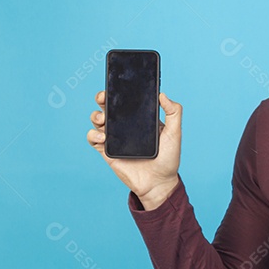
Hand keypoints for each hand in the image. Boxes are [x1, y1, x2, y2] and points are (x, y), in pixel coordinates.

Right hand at [88, 90, 181, 206]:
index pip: (126, 100)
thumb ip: (174, 113)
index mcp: (140, 119)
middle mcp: (125, 126)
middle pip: (108, 107)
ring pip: (98, 120)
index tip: (116, 85)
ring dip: (96, 115)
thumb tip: (163, 94)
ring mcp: (115, 138)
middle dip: (102, 98)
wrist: (158, 183)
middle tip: (104, 97)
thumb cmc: (169, 159)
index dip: (119, 91)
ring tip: (103, 120)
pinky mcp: (107, 151)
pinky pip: (93, 139)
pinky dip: (93, 135)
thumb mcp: (175, 133)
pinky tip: (103, 137)